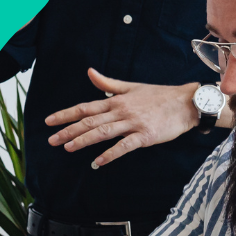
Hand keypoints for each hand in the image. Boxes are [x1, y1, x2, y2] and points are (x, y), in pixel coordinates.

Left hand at [46, 70, 200, 168]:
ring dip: (84, 141)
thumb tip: (89, 72)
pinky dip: (110, 154)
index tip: (49, 121)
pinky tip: (98, 162)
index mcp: (116, 100)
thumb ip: (108, 84)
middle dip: (68, 130)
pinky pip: (124, 146)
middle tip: (51, 140)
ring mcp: (133, 124)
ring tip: (68, 148)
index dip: (66, 114)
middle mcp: (121, 111)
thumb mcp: (131, 87)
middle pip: (89, 121)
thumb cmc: (158, 96)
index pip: (85, 107)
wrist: (185, 103)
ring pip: (103, 132)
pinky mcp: (145, 136)